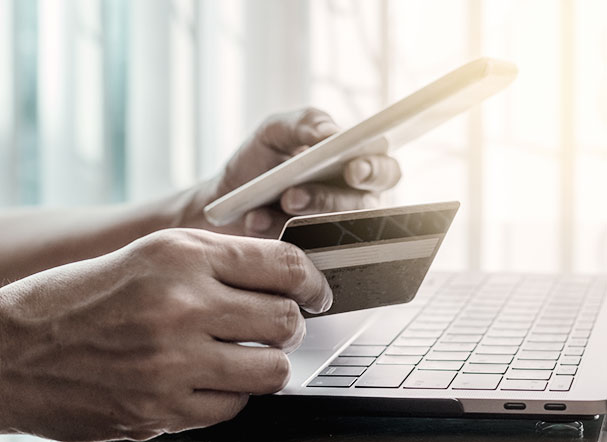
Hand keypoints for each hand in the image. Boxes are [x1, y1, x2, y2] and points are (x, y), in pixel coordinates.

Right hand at [0, 229, 331, 440]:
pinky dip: (231, 393)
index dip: (312, 280)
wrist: (17, 349)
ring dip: (267, 361)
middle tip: (278, 323)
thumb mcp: (156, 254)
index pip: (282, 265)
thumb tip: (286, 276)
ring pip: (271, 370)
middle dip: (291, 323)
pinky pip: (233, 407)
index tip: (316, 291)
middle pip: (285, 319)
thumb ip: (222, 260)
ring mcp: (171, 363)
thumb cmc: (89, 294)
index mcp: (182, 257)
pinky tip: (209, 378)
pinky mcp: (160, 410)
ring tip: (246, 352)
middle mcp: (181, 306)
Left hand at [180, 108, 401, 237]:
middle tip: (296, 195)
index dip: (376, 172)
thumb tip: (331, 133)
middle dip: (329, 200)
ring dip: (302, 215)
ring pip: (333, 230)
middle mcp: (349, 202)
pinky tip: (255, 220)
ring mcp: (329, 231)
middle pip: (362, 207)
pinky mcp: (306, 254)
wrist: (223, 197)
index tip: (353, 170)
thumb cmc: (259, 160)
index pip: (384, 171)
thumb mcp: (276, 131)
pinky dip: (274, 231)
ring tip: (279, 201)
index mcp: (354, 166)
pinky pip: (302, 250)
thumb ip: (305, 123)